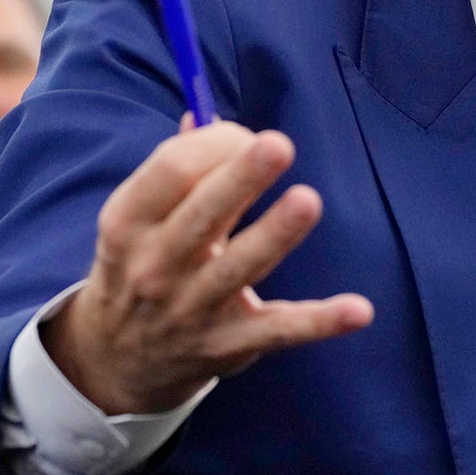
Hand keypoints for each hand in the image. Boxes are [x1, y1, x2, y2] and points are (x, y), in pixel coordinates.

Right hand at [42, 120, 373, 414]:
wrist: (116, 361)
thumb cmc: (139, 265)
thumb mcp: (137, 218)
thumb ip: (173, 167)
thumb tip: (204, 113)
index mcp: (128, 222)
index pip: (171, 172)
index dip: (214, 145)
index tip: (246, 136)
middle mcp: (155, 266)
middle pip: (202, 214)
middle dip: (239, 179)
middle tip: (278, 145)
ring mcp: (192, 309)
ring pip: (240, 267)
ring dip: (275, 234)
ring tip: (307, 201)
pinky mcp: (230, 344)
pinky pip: (279, 331)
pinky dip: (319, 322)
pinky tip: (358, 309)